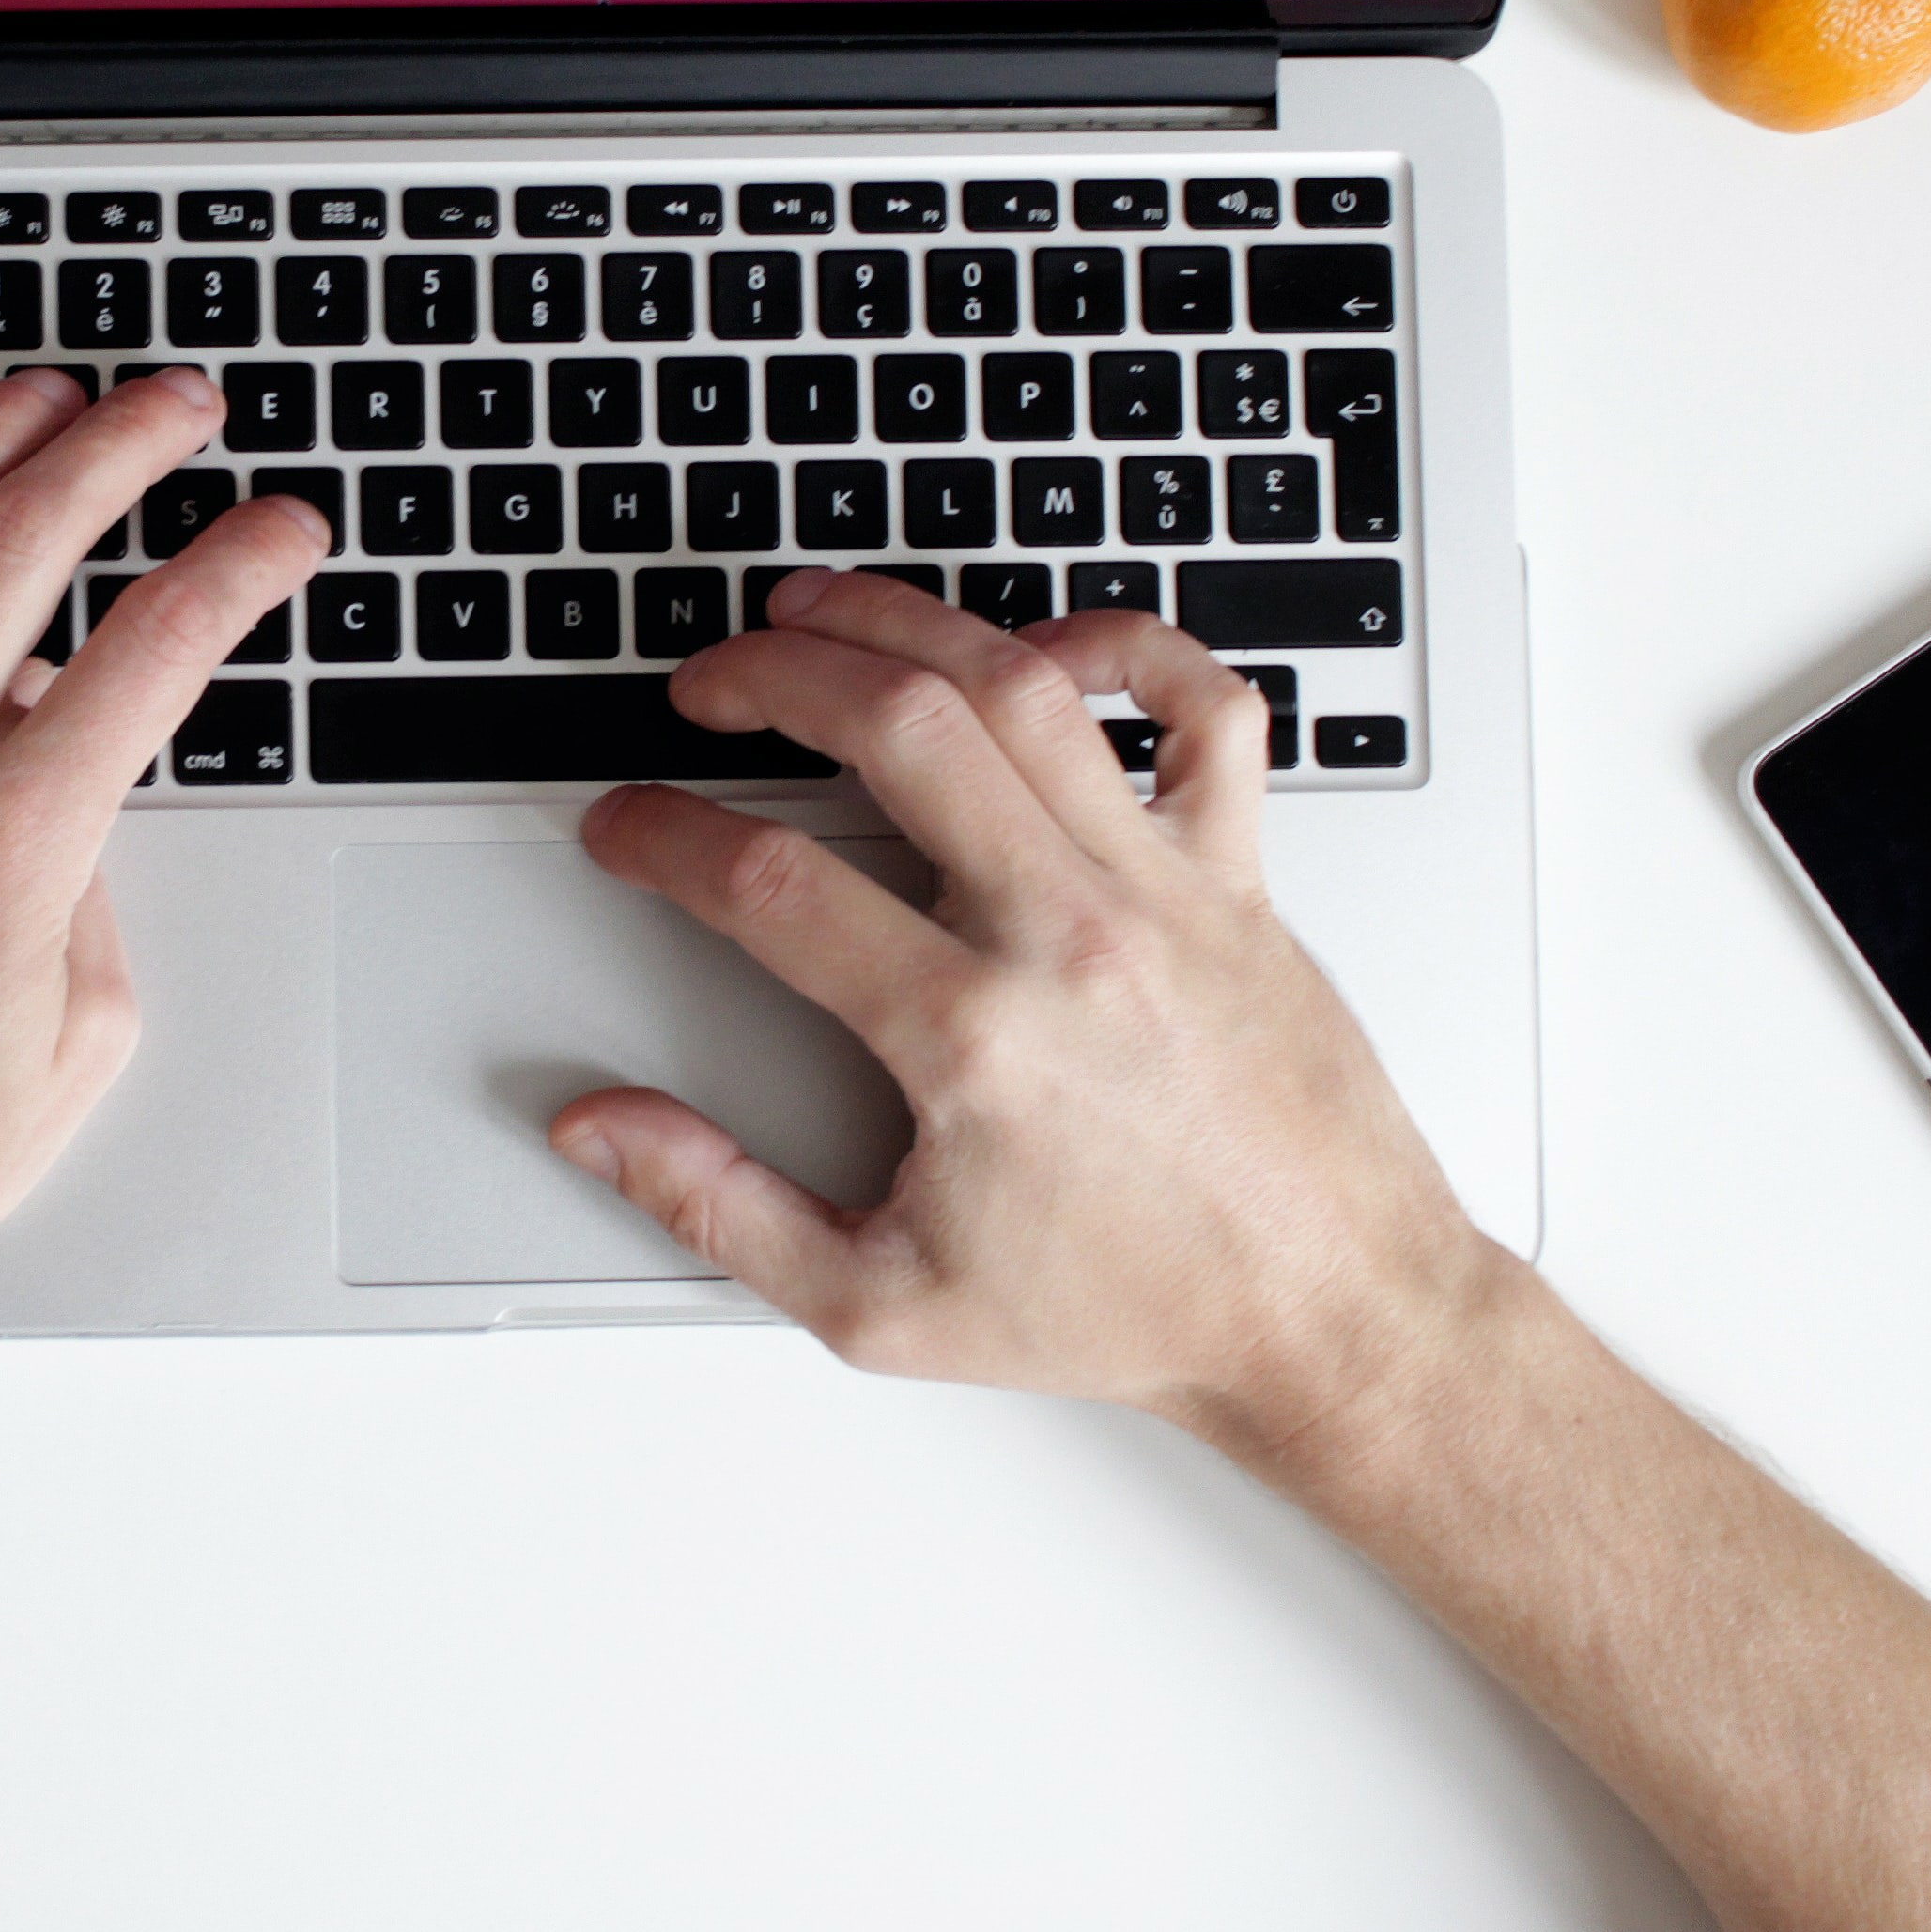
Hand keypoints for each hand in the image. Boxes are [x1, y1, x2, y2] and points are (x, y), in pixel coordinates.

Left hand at [0, 368, 326, 1367]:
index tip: (283, 530)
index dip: (241, 567)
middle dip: (123, 446)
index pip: (157, 649)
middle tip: (178, 405)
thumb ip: (96, 911)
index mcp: (12, 845)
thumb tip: (79, 816)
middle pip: (27, 543)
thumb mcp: (67, 1063)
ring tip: (43, 392)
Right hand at [549, 568, 1507, 1471]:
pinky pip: (1204, 710)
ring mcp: (1164, 891)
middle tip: (706, 688)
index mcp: (971, 1038)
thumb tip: (603, 1128)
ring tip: (820, 613)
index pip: (768, 881)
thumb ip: (720, 1208)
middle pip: (895, 727)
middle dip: (769, 675)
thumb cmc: (1134, 1309)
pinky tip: (1050, 649)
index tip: (626, 828)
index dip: (663, 836)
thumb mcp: (884, 1306)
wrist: (1327, 1319)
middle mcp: (1068, 935)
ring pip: (1023, 687)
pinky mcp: (1241, 878)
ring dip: (904, 625)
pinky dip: (1130, 646)